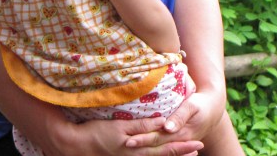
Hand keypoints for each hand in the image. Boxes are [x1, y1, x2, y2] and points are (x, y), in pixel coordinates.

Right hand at [42, 116, 202, 155]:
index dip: (182, 145)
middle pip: (164, 154)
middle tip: (199, 147)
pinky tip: (163, 154)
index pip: (165, 147)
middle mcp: (137, 155)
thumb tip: (162, 122)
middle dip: (182, 151)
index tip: (197, 143)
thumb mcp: (120, 127)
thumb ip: (141, 126)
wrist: (77, 146)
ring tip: (188, 153)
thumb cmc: (97, 133)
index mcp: (138, 147)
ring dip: (173, 154)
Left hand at [124, 90, 220, 150]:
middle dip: (141, 144)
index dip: (144, 139)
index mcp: (183, 134)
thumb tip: (167, 128)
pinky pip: (164, 143)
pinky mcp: (178, 137)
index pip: (159, 138)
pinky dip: (153, 145)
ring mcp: (179, 141)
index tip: (130, 140)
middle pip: (157, 143)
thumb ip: (180, 117)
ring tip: (130, 144)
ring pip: (160, 145)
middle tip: (126, 143)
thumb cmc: (201, 104)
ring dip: (145, 145)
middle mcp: (180, 140)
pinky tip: (142, 144)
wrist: (212, 108)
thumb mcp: (192, 106)